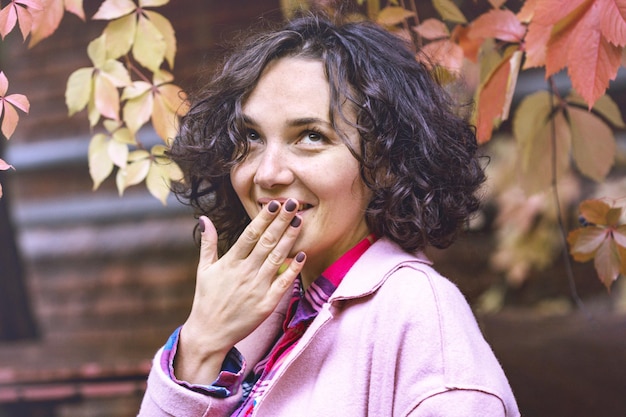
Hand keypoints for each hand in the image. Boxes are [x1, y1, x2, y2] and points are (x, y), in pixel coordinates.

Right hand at [174, 199, 305, 383]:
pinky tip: (301, 255)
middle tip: (293, 203)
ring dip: (289, 239)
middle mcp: (244, 273)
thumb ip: (208, 243)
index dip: (263, 219)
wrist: (210, 333)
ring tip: (299, 221)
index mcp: (230, 262)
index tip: (273, 204)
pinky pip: (283, 284)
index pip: (250, 235)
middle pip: (266, 242)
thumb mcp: (204, 269)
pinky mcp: (266, 304)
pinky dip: (292, 270)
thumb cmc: (206, 299)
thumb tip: (205, 218)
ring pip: (276, 259)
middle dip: (280, 222)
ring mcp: (256, 288)